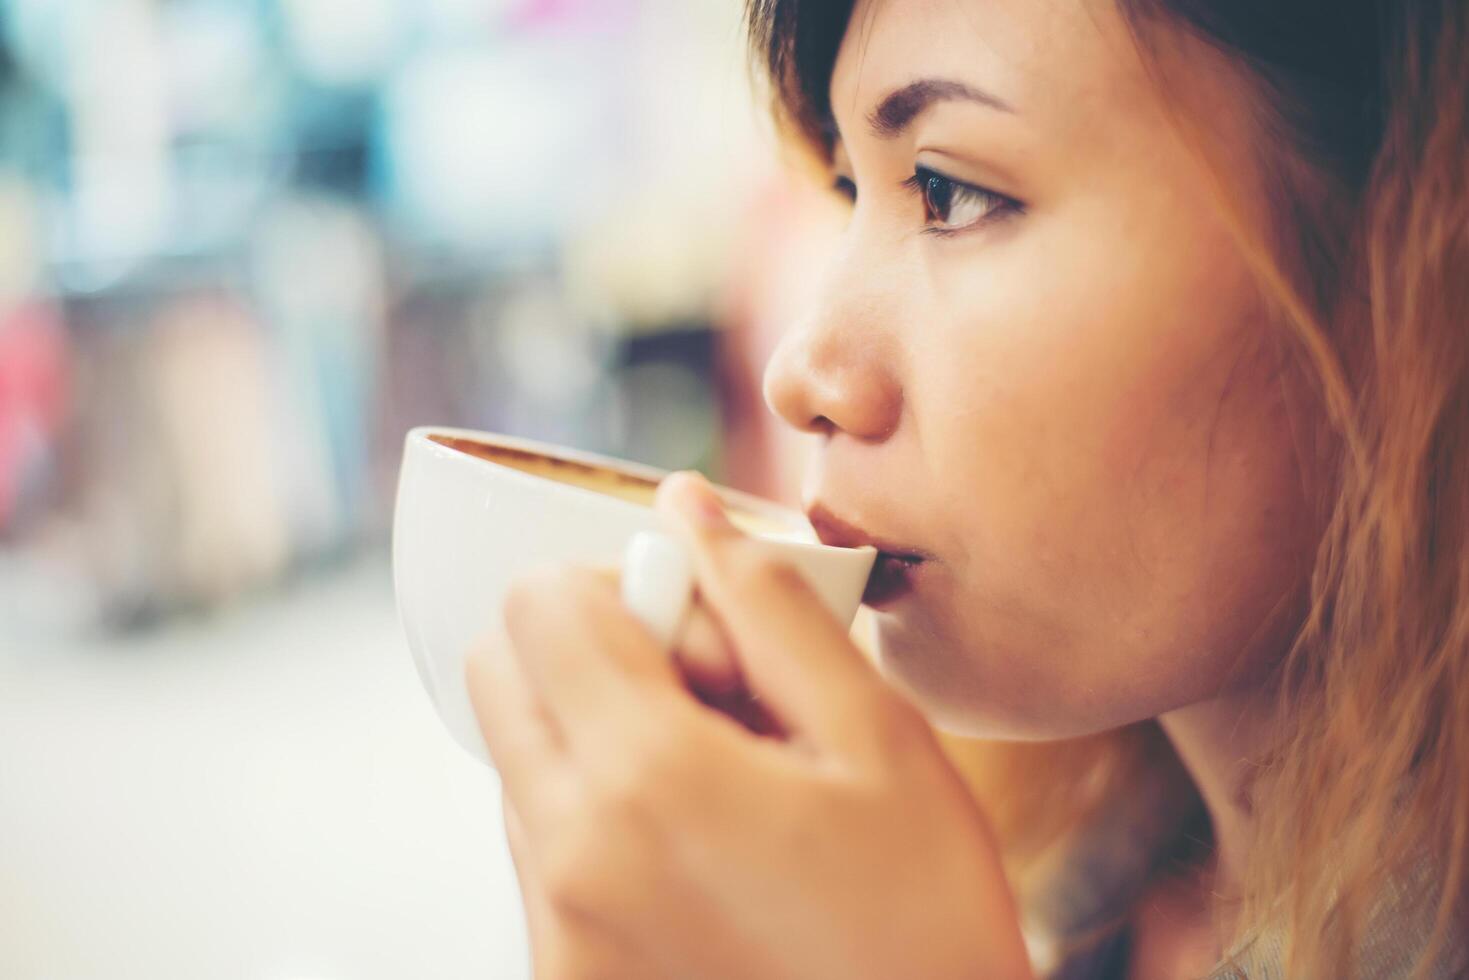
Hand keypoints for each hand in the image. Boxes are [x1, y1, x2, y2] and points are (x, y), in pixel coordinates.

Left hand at [467, 472, 1033, 979]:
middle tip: (710, 692)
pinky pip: (541, 845)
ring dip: (596, 731)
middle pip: (502, 671)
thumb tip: (690, 508)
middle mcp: (569, 855)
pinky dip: (598, 810)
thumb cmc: (924, 926)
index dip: (618, 583)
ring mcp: (555, 928)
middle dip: (589, 645)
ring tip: (722, 783)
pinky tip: (704, 849)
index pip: (535, 602)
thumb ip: (770, 606)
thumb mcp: (880, 743)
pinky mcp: (559, 975)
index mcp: (646, 779)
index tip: (703, 630)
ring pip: (520, 756)